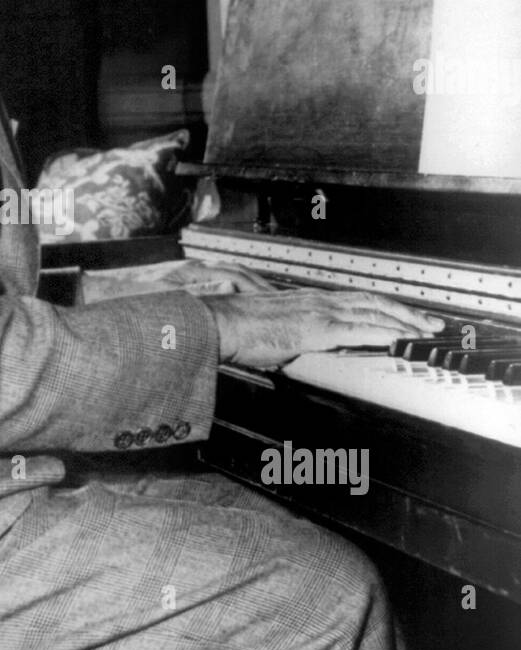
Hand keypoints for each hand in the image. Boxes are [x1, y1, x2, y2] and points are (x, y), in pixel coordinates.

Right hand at [200, 288, 444, 370]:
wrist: (219, 322)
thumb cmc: (237, 329)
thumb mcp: (272, 331)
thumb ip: (291, 337)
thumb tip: (293, 349)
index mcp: (310, 301)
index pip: (358, 300)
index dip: (386, 308)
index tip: (406, 318)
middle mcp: (318, 301)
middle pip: (374, 302)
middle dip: (406, 313)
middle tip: (430, 323)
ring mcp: (318, 312)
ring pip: (372, 312)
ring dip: (403, 322)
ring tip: (424, 332)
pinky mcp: (314, 328)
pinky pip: (356, 329)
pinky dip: (381, 332)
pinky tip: (398, 338)